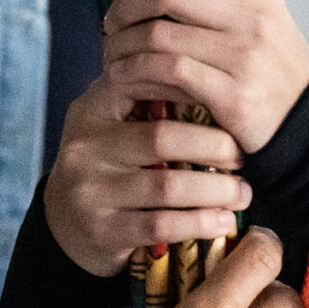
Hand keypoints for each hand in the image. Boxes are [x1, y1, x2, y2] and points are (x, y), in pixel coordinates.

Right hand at [45, 74, 250, 276]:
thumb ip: (145, 100)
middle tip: (242, 155)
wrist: (66, 224)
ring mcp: (90, 190)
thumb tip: (215, 78)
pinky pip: (162, 225)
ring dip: (216, 191)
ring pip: (168, 186)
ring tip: (242, 193)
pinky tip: (223, 221)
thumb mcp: (113, 126)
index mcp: (91, 109)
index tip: (226, 99)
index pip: (142, 82)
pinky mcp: (102, 229)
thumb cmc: (108, 167)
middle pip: (163, 137)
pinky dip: (200, 223)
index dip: (189, 87)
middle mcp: (85, 146)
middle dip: (214, 146)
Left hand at [103, 0, 308, 153]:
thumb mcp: (262, 23)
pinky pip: (168, 73)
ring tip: (112, 54)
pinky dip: (136, 73)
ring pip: (159, 36)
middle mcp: (253, 20)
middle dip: (126, 3)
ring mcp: (244, 58)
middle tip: (111, 20)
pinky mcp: (233, 97)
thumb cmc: (273, 72)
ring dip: (122, 45)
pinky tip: (124, 78)